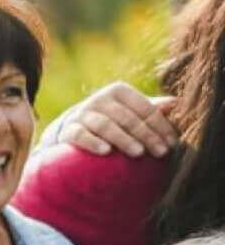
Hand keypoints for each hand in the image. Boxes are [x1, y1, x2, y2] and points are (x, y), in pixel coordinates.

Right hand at [55, 82, 176, 157]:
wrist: (73, 128)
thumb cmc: (111, 120)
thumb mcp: (131, 111)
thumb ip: (152, 108)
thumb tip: (176, 103)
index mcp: (119, 91)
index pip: (145, 109)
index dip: (161, 126)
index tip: (171, 144)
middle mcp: (99, 99)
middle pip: (128, 118)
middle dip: (146, 135)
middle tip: (160, 152)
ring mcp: (82, 114)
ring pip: (106, 125)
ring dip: (123, 139)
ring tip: (138, 153)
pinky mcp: (68, 130)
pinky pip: (81, 135)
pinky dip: (93, 142)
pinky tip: (106, 151)